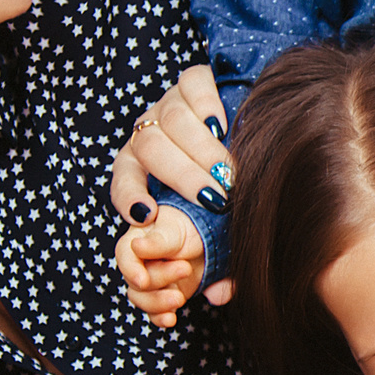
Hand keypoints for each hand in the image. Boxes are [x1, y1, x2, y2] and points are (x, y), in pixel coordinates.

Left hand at [108, 65, 236, 314]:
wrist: (254, 130)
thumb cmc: (227, 191)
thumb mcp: (216, 225)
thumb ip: (217, 256)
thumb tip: (217, 295)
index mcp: (140, 169)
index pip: (121, 179)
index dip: (128, 195)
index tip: (146, 216)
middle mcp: (147, 133)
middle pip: (148, 146)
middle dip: (181, 176)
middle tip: (217, 199)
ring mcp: (168, 102)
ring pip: (169, 118)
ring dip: (198, 149)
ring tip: (228, 173)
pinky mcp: (193, 79)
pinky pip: (191, 84)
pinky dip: (204, 104)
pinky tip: (224, 125)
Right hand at [113, 207, 207, 327]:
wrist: (214, 236)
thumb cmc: (190, 224)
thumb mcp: (176, 228)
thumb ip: (159, 239)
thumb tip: (137, 247)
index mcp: (138, 237)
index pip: (125, 253)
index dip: (131, 268)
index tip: (143, 277)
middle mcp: (140, 261)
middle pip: (135, 278)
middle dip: (159, 277)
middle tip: (185, 268)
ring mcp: (151, 280)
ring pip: (142, 298)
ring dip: (158, 301)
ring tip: (179, 298)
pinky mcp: (163, 295)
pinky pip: (155, 312)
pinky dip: (161, 317)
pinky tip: (171, 319)